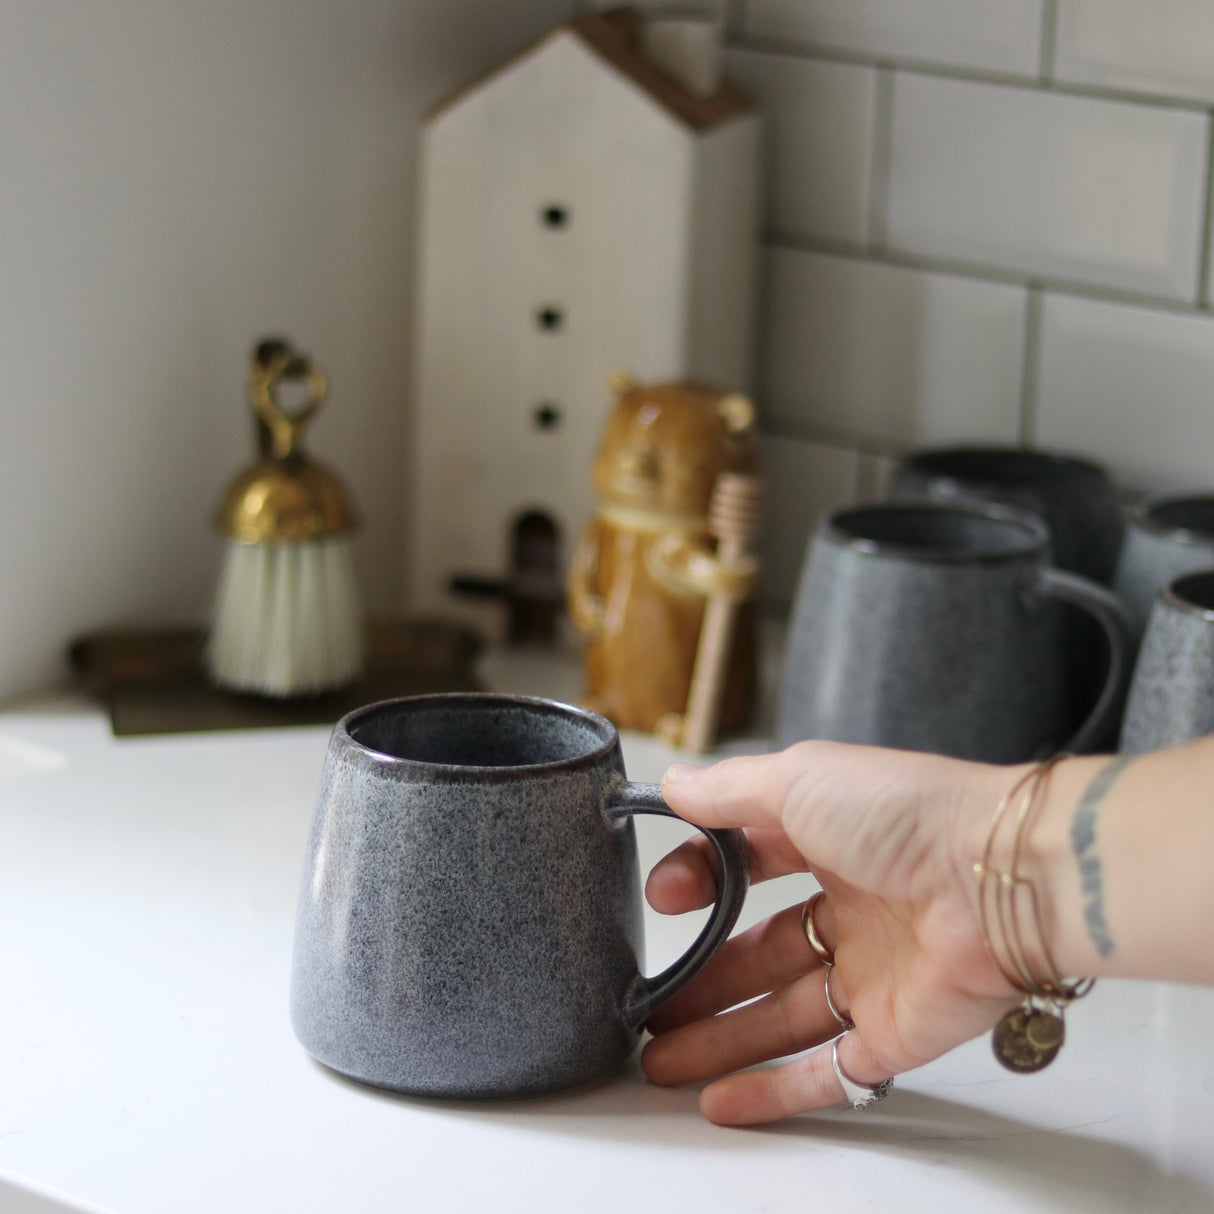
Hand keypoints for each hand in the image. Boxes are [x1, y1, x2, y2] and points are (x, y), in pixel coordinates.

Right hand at [642, 742, 1026, 1124]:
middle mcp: (853, 908)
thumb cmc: (906, 814)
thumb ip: (729, 792)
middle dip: (701, 980)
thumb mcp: (798, 780)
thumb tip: (673, 785)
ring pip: (783, 1016)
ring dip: (721, 1038)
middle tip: (647, 1003)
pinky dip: (775, 1088)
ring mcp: (874, 974)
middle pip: (760, 953)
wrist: (1002, 879)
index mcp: (831, 841)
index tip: (664, 900)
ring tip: (659, 1059)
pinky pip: (830, 1070)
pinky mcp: (897, 1033)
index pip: (749, 867)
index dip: (701, 882)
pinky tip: (720, 1101)